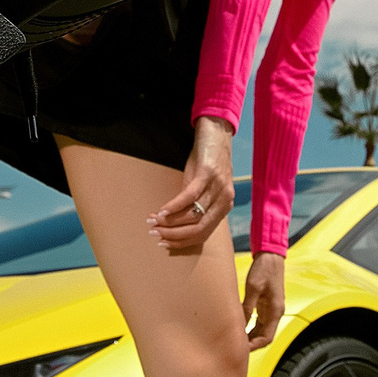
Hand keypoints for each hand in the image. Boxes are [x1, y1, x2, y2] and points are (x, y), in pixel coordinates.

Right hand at [150, 116, 234, 254]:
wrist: (217, 133)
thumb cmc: (208, 161)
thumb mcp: (204, 187)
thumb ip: (195, 205)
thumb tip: (174, 222)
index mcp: (224, 207)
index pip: (203, 234)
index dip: (182, 242)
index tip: (164, 243)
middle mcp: (224, 200)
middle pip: (198, 229)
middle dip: (174, 235)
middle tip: (155, 234)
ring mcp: (218, 188)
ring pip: (192, 215)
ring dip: (169, 222)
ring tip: (153, 221)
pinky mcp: (208, 174)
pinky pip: (189, 196)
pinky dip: (173, 206)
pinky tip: (161, 210)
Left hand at [241, 253, 285, 348]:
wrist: (271, 257)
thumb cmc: (263, 270)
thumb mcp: (253, 288)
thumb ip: (247, 308)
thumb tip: (239, 326)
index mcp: (275, 311)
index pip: (267, 338)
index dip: (254, 346)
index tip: (240, 350)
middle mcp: (276, 313)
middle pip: (265, 336)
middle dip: (251, 343)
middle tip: (234, 347)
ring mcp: (272, 309)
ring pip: (262, 330)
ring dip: (250, 336)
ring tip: (234, 339)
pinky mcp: (266, 305)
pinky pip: (259, 322)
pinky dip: (250, 327)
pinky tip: (239, 328)